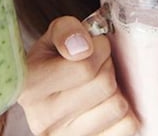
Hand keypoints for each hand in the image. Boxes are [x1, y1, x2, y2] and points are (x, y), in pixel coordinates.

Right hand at [18, 16, 139, 135]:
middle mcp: (43, 118)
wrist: (47, 91)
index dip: (98, 48)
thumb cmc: (53, 58)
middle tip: (98, 61)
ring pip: (117, 106)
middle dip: (107, 64)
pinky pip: (127, 126)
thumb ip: (65, 30)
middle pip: (104, 85)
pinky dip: (124, 111)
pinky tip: (106, 102)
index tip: (92, 45)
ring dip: (116, 88)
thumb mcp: (52, 34)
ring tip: (100, 82)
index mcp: (30, 86)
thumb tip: (83, 48)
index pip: (85, 67)